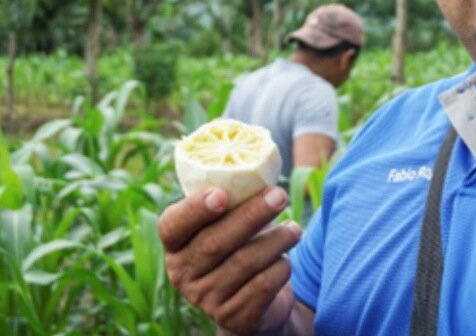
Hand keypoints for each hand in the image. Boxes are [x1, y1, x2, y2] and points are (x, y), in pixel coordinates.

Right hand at [158, 186, 300, 333]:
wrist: (255, 303)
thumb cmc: (241, 247)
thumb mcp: (229, 225)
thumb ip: (234, 202)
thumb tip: (260, 168)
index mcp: (176, 245)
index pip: (171, 226)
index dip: (195, 209)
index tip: (222, 194)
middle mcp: (183, 274)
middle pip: (215, 242)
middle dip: (252, 214)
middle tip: (279, 195)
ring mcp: (206, 299)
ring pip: (244, 262)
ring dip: (276, 240)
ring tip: (295, 229)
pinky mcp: (234, 316)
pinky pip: (262, 285)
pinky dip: (281, 267)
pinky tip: (286, 259)